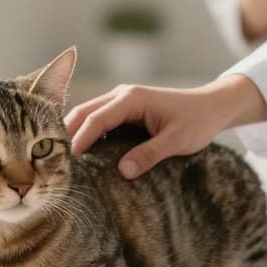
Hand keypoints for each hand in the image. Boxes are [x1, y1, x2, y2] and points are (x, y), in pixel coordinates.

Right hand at [64, 76, 266, 178]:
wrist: (213, 106)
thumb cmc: (197, 121)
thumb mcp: (177, 141)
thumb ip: (149, 154)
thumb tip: (122, 172)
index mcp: (132, 99)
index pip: (96, 119)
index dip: (79, 140)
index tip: (67, 161)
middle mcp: (122, 95)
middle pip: (83, 112)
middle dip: (66, 134)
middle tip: (53, 161)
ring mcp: (122, 101)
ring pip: (87, 115)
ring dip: (74, 133)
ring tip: (61, 160)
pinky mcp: (124, 109)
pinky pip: (99, 120)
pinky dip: (87, 133)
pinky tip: (82, 154)